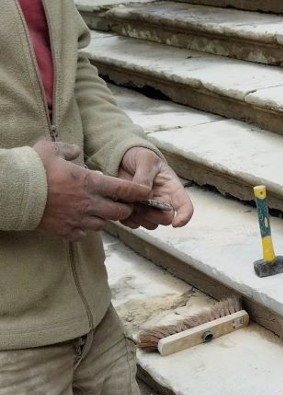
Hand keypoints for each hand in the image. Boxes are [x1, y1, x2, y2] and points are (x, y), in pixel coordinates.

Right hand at [35, 140, 150, 241]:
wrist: (12, 191)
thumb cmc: (33, 168)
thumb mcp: (51, 149)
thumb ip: (68, 149)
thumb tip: (76, 151)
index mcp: (90, 183)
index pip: (124, 190)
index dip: (139, 192)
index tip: (146, 192)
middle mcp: (89, 204)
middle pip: (119, 213)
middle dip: (124, 209)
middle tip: (120, 204)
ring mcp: (79, 220)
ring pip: (103, 225)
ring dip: (104, 219)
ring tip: (95, 211)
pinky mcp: (67, 231)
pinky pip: (83, 234)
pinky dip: (84, 229)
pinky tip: (77, 221)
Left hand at [117, 147, 192, 228]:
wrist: (122, 159)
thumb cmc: (140, 158)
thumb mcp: (145, 159)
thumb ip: (145, 175)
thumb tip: (145, 193)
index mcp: (173, 190)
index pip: (185, 207)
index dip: (184, 217)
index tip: (175, 224)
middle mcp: (164, 202)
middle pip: (165, 219)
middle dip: (151, 214)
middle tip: (137, 201)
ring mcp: (150, 210)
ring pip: (150, 224)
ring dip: (138, 216)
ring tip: (128, 199)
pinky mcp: (136, 213)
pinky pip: (134, 224)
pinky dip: (127, 217)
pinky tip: (122, 204)